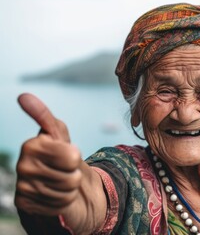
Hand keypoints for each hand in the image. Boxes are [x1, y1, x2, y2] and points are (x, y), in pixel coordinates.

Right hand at [15, 93, 105, 233]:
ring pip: (67, 191)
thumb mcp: (58, 135)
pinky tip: (54, 195)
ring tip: (60, 182)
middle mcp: (23, 166)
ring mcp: (23, 187)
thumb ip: (45, 117)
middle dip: (74, 174)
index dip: (75, 156)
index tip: (67, 153)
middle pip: (71, 176)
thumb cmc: (60, 156)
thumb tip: (24, 96)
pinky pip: (60, 205)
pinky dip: (63, 201)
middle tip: (64, 170)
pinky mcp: (26, 205)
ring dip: (70, 188)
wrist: (56, 183)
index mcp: (31, 146)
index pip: (72, 156)